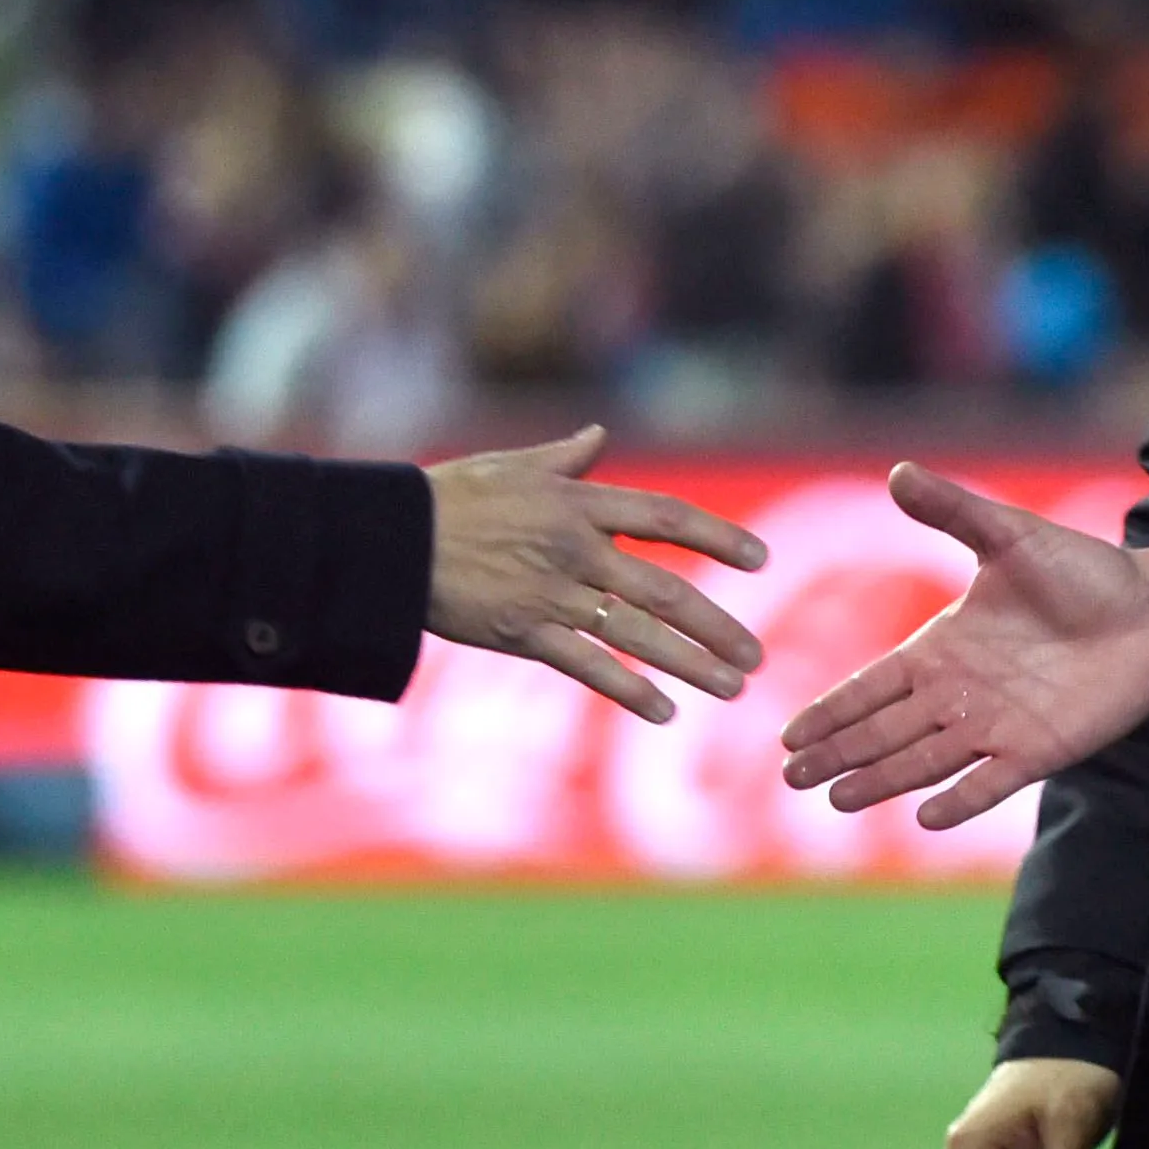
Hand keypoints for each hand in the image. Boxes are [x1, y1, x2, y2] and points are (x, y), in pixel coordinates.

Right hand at [424, 425, 771, 721]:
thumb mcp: (511, 466)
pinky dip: (628, 691)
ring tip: (732, 688)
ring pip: (636, 633)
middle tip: (755, 656)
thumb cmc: (447, 497)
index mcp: (576, 501)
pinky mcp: (524, 632)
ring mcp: (551, 592)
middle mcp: (574, 547)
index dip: (717, 537)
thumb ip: (566, 457)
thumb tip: (599, 435)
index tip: (760, 559)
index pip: (664, 517)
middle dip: (715, 625)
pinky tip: (664, 713)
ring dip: (690, 663)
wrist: (389, 540)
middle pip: (663, 588)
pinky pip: (587, 666)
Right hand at [779, 464, 1148, 829]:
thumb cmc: (1083, 571)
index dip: (832, 710)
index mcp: (943, 648)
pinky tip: (924, 819)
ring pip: (923, 761)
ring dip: (881, 780)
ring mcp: (996, 727)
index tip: (788, 735)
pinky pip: (990, 784)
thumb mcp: (1009, 535)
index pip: (871, 686)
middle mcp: (960, 695)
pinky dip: (958, 801)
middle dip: (839, 754)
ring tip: (838, 800)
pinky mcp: (1038, 751)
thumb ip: (952, 512)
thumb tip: (898, 472)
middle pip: (885, 732)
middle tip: (790, 779)